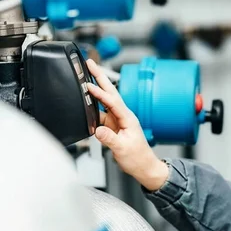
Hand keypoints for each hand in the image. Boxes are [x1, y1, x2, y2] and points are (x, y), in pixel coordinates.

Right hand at [85, 59, 168, 190]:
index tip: (88, 85)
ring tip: (85, 75)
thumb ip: (109, 139)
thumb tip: (97, 130)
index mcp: (128, 119)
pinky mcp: (113, 126)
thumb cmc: (138, 158)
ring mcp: (118, 120)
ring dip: (96, 88)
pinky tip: (86, 100)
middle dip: (100, 77)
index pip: (112, 102)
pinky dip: (93, 105)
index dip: (100, 93)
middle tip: (90, 63)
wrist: (144, 167)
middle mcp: (123, 116)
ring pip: (104, 101)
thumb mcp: (122, 149)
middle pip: (110, 93)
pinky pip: (100, 113)